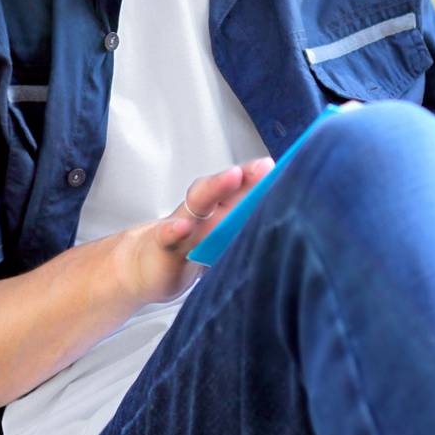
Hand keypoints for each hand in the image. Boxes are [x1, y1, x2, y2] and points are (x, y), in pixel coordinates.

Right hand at [110, 157, 275, 308]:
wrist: (145, 267)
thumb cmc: (190, 250)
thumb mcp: (222, 241)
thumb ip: (246, 228)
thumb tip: (289, 223)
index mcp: (221, 209)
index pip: (242, 188)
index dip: (261, 178)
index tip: (282, 168)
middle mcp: (203, 211)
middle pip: (225, 187)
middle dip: (246, 175)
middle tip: (264, 166)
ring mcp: (182, 225)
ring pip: (198, 201)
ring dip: (215, 187)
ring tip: (232, 176)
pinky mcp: (163, 246)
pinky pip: (168, 235)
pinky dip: (174, 229)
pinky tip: (183, 227)